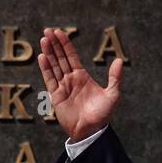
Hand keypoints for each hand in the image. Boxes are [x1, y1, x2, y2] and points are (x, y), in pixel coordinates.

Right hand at [37, 27, 122, 141]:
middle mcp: (71, 80)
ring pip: (53, 66)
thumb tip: (119, 60)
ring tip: (43, 39)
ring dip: (48, 53)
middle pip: (60, 58)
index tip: (59, 32)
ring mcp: (62, 87)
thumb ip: (115, 77)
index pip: (71, 56)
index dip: (65, 44)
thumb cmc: (102, 115)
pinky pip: (50, 79)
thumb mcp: (113, 95)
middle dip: (54, 44)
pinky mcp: (56, 96)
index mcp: (82, 77)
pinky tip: (42, 56)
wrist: (91, 131)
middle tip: (48, 30)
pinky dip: (46, 68)